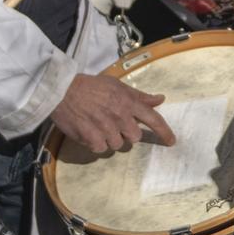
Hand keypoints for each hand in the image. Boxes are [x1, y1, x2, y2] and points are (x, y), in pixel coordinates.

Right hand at [51, 73, 173, 153]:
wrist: (62, 91)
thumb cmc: (90, 86)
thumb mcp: (116, 85)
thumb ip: (139, 95)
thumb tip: (160, 99)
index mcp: (128, 102)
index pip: (153, 119)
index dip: (164, 132)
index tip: (171, 141)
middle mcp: (120, 116)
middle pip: (135, 137)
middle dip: (127, 133)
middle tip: (114, 124)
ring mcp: (106, 129)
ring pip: (117, 145)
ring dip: (110, 138)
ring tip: (98, 125)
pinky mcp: (92, 139)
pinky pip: (101, 149)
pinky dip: (96, 143)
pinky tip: (89, 131)